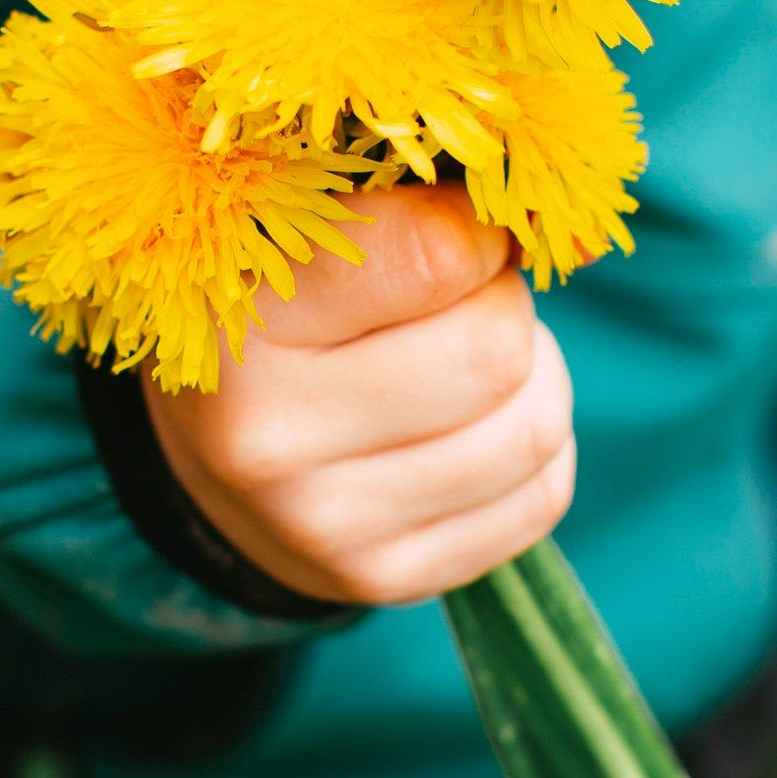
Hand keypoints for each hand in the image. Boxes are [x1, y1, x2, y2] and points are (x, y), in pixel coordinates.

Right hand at [146, 184, 575, 605]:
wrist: (205, 452)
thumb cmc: (274, 297)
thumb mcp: (301, 223)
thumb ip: (420, 199)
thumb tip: (571, 231)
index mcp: (237, 317)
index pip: (438, 255)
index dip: (472, 230)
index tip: (447, 229)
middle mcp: (267, 437)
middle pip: (496, 350)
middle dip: (500, 306)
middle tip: (454, 300)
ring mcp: (324, 524)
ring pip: (534, 429)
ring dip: (531, 377)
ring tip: (464, 361)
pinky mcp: (381, 578)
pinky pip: (540, 498)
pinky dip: (534, 451)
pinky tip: (470, 428)